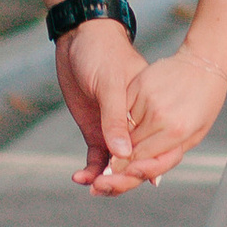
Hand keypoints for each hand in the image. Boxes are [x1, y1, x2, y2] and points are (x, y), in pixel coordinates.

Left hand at [52, 17, 141, 191]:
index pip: (148, 145)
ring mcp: (114, 128)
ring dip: (106, 177)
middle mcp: (133, 123)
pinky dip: (91, 169)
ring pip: (115, 163)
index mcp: (146, 110)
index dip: (142, 165)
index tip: (134, 180)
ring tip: (94, 188)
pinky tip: (82, 178)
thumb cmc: (101, 52)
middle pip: (133, 159)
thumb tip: (122, 154)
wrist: (78, 38)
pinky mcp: (96, 129)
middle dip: (123, 177)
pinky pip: (96, 157)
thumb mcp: (109, 83)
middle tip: (107, 188)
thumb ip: (116, 118)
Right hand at [109, 37, 226, 185]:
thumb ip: (169, 155)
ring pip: (124, 128)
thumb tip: (151, 179)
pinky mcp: (139, 83)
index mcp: (176, 130)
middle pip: (129, 146)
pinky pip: (124, 109)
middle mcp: (159, 114)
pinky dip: (121, 121)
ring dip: (118, 143)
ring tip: (111, 157)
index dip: (126, 172)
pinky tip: (121, 128)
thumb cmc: (206, 102)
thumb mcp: (195, 133)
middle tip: (102, 179)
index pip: (142, 158)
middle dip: (116, 164)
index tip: (112, 180)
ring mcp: (147, 97)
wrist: (205, 62)